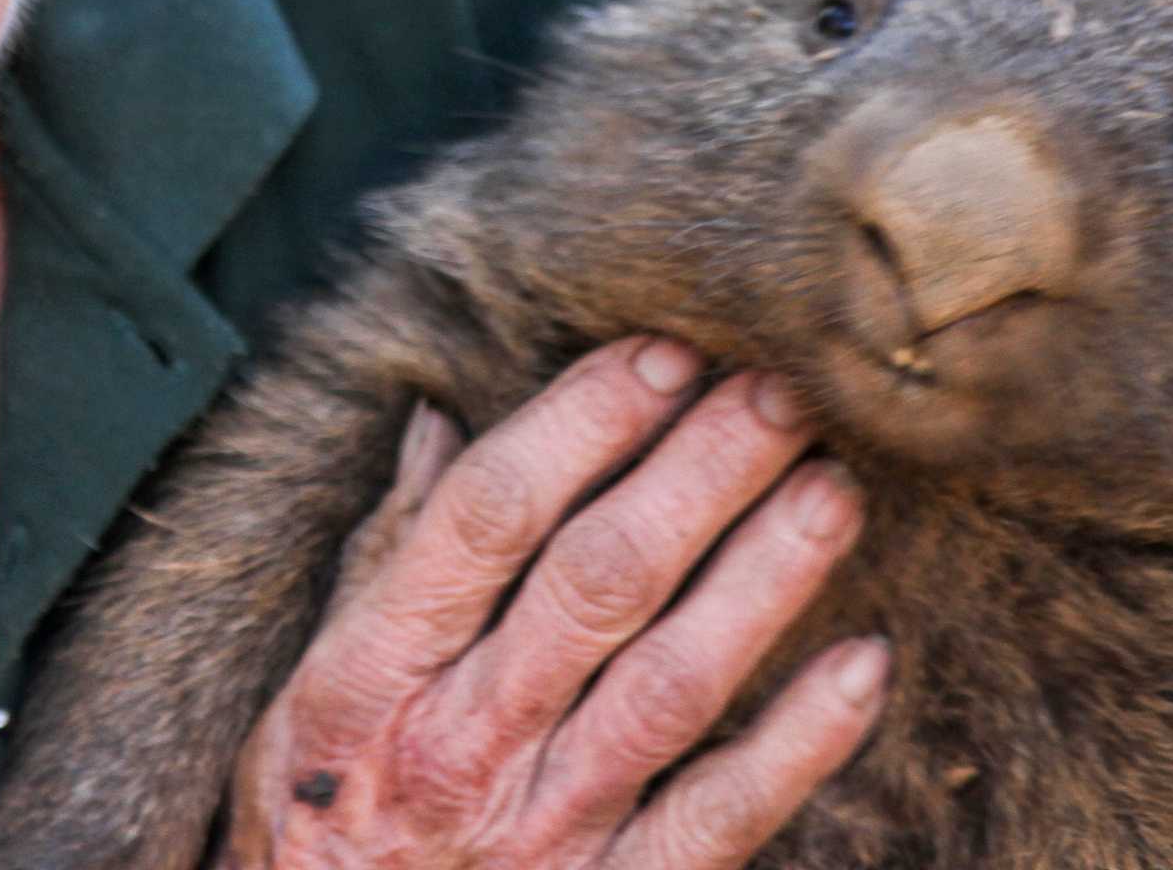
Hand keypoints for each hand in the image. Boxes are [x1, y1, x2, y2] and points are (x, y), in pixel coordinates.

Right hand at [207, 337, 883, 868]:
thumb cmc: (320, 826)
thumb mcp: (308, 691)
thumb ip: (385, 556)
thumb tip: (441, 423)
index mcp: (373, 675)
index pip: (490, 514)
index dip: (585, 421)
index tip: (664, 351)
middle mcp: (459, 745)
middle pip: (598, 580)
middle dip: (699, 471)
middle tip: (780, 389)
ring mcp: (544, 830)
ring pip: (673, 683)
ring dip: (764, 577)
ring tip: (833, 487)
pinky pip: (721, 818)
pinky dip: (801, 743)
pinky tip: (864, 664)